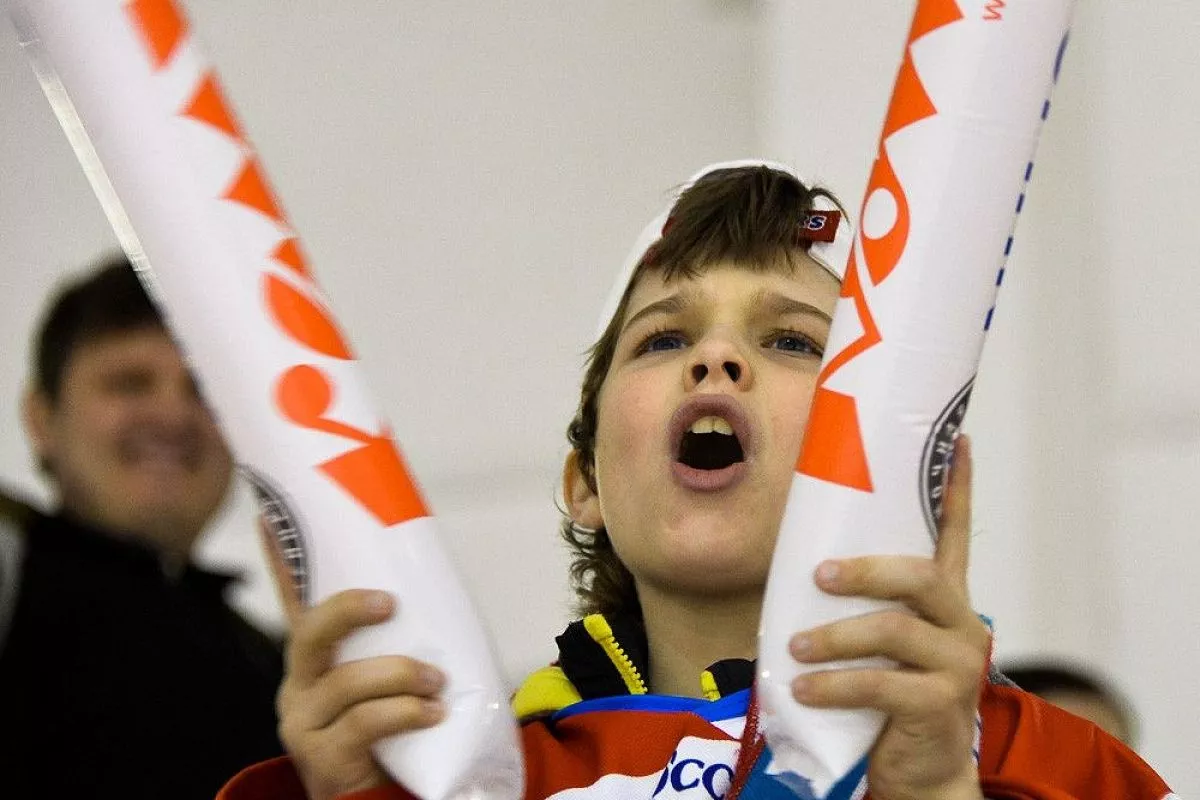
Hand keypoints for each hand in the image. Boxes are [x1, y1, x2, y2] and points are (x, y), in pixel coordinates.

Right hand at [259, 525, 445, 799]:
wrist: (380, 795)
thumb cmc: (394, 725)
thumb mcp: (393, 673)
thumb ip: (399, 637)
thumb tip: (441, 586)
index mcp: (316, 654)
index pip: (295, 599)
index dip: (279, 559)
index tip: (271, 514)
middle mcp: (300, 682)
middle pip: (309, 632)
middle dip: (348, 610)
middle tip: (388, 603)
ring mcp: (306, 720)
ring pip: (345, 681)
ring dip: (400, 674)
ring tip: (436, 680)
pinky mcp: (323, 756)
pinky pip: (364, 724)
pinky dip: (406, 712)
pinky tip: (433, 713)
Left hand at [788, 436, 989, 799]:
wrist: (918, 769)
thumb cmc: (888, 693)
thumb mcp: (875, 640)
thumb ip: (857, 602)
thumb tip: (796, 562)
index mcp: (944, 598)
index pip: (955, 532)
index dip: (958, 488)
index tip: (960, 440)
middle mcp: (958, 622)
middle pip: (919, 576)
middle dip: (865, 570)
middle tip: (819, 575)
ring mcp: (955, 664)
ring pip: (894, 631)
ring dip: (835, 636)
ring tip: (794, 647)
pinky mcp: (941, 705)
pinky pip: (882, 687)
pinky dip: (834, 685)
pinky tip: (803, 688)